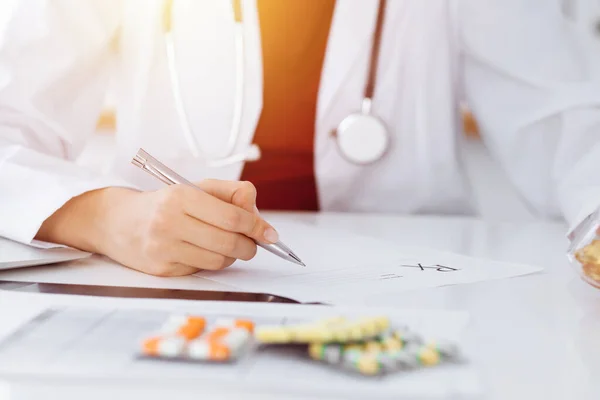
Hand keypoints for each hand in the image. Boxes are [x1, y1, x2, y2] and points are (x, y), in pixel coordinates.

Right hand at [36, 180, 276, 276]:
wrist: (116, 222)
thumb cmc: (164, 204)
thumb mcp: (196, 188)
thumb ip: (229, 192)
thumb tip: (255, 206)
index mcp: (182, 197)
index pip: (233, 218)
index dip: (257, 227)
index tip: (271, 234)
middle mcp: (170, 222)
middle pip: (229, 242)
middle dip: (250, 246)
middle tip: (253, 244)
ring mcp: (164, 248)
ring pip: (219, 260)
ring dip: (232, 255)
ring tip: (227, 245)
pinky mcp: (161, 270)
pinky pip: (202, 270)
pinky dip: (211, 262)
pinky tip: (202, 251)